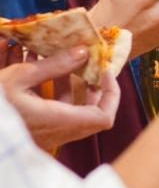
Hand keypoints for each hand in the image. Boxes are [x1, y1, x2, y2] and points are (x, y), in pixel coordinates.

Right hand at [0, 45, 119, 150]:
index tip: (104, 70)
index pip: (104, 118)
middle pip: (89, 113)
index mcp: (57, 122)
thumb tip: (83, 52)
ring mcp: (42, 135)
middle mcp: (54, 133)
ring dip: (65, 83)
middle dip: (89, 86)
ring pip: (67, 110)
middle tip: (85, 62)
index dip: (111, 94)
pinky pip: (49, 111)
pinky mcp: (29, 131)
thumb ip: (54, 65)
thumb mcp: (18, 79)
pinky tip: (33, 66)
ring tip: (55, 57)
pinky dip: (47, 90)